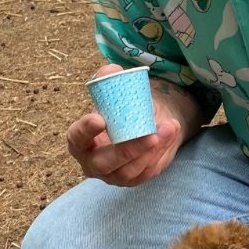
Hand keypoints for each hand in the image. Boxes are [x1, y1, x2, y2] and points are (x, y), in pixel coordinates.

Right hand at [66, 65, 184, 185]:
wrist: (146, 121)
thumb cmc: (122, 108)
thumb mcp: (116, 92)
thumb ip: (109, 79)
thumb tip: (111, 70)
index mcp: (80, 140)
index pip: (76, 139)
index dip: (85, 131)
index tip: (99, 118)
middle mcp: (94, 163)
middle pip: (105, 163)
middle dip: (127, 150)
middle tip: (149, 136)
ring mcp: (115, 175)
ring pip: (131, 170)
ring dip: (152, 150)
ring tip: (169, 127)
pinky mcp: (137, 178)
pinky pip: (148, 170)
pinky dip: (162, 151)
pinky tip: (172, 132)